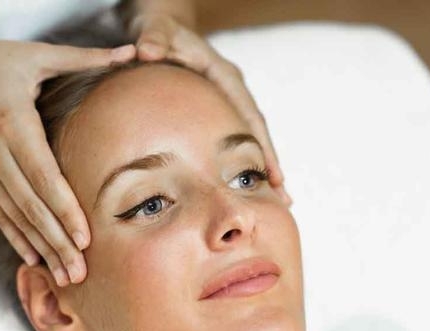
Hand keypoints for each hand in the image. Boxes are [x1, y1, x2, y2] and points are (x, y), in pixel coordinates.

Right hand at [0, 38, 135, 285]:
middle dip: (58, 242)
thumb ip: (81, 57)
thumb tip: (128, 51)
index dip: (65, 209)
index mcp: (13, 124)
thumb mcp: (33, 55)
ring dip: (42, 249)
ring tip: (65, 277)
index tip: (85, 237)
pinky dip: (17, 239)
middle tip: (82, 273)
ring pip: (16, 217)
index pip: (44, 176)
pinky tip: (34, 260)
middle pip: (32, 206)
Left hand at [130, 13, 292, 205]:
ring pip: (250, 138)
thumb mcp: (157, 30)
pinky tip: (242, 186)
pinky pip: (235, 138)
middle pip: (258, 132)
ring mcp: (228, 101)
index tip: (273, 174)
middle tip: (284, 200)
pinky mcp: (219, 109)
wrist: (161, 31)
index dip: (262, 146)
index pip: (248, 115)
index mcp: (225, 76)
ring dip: (263, 168)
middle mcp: (233, 90)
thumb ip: (154, 38)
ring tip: (276, 201)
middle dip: (271, 165)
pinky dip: (242, 162)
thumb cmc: (160, 32)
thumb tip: (145, 51)